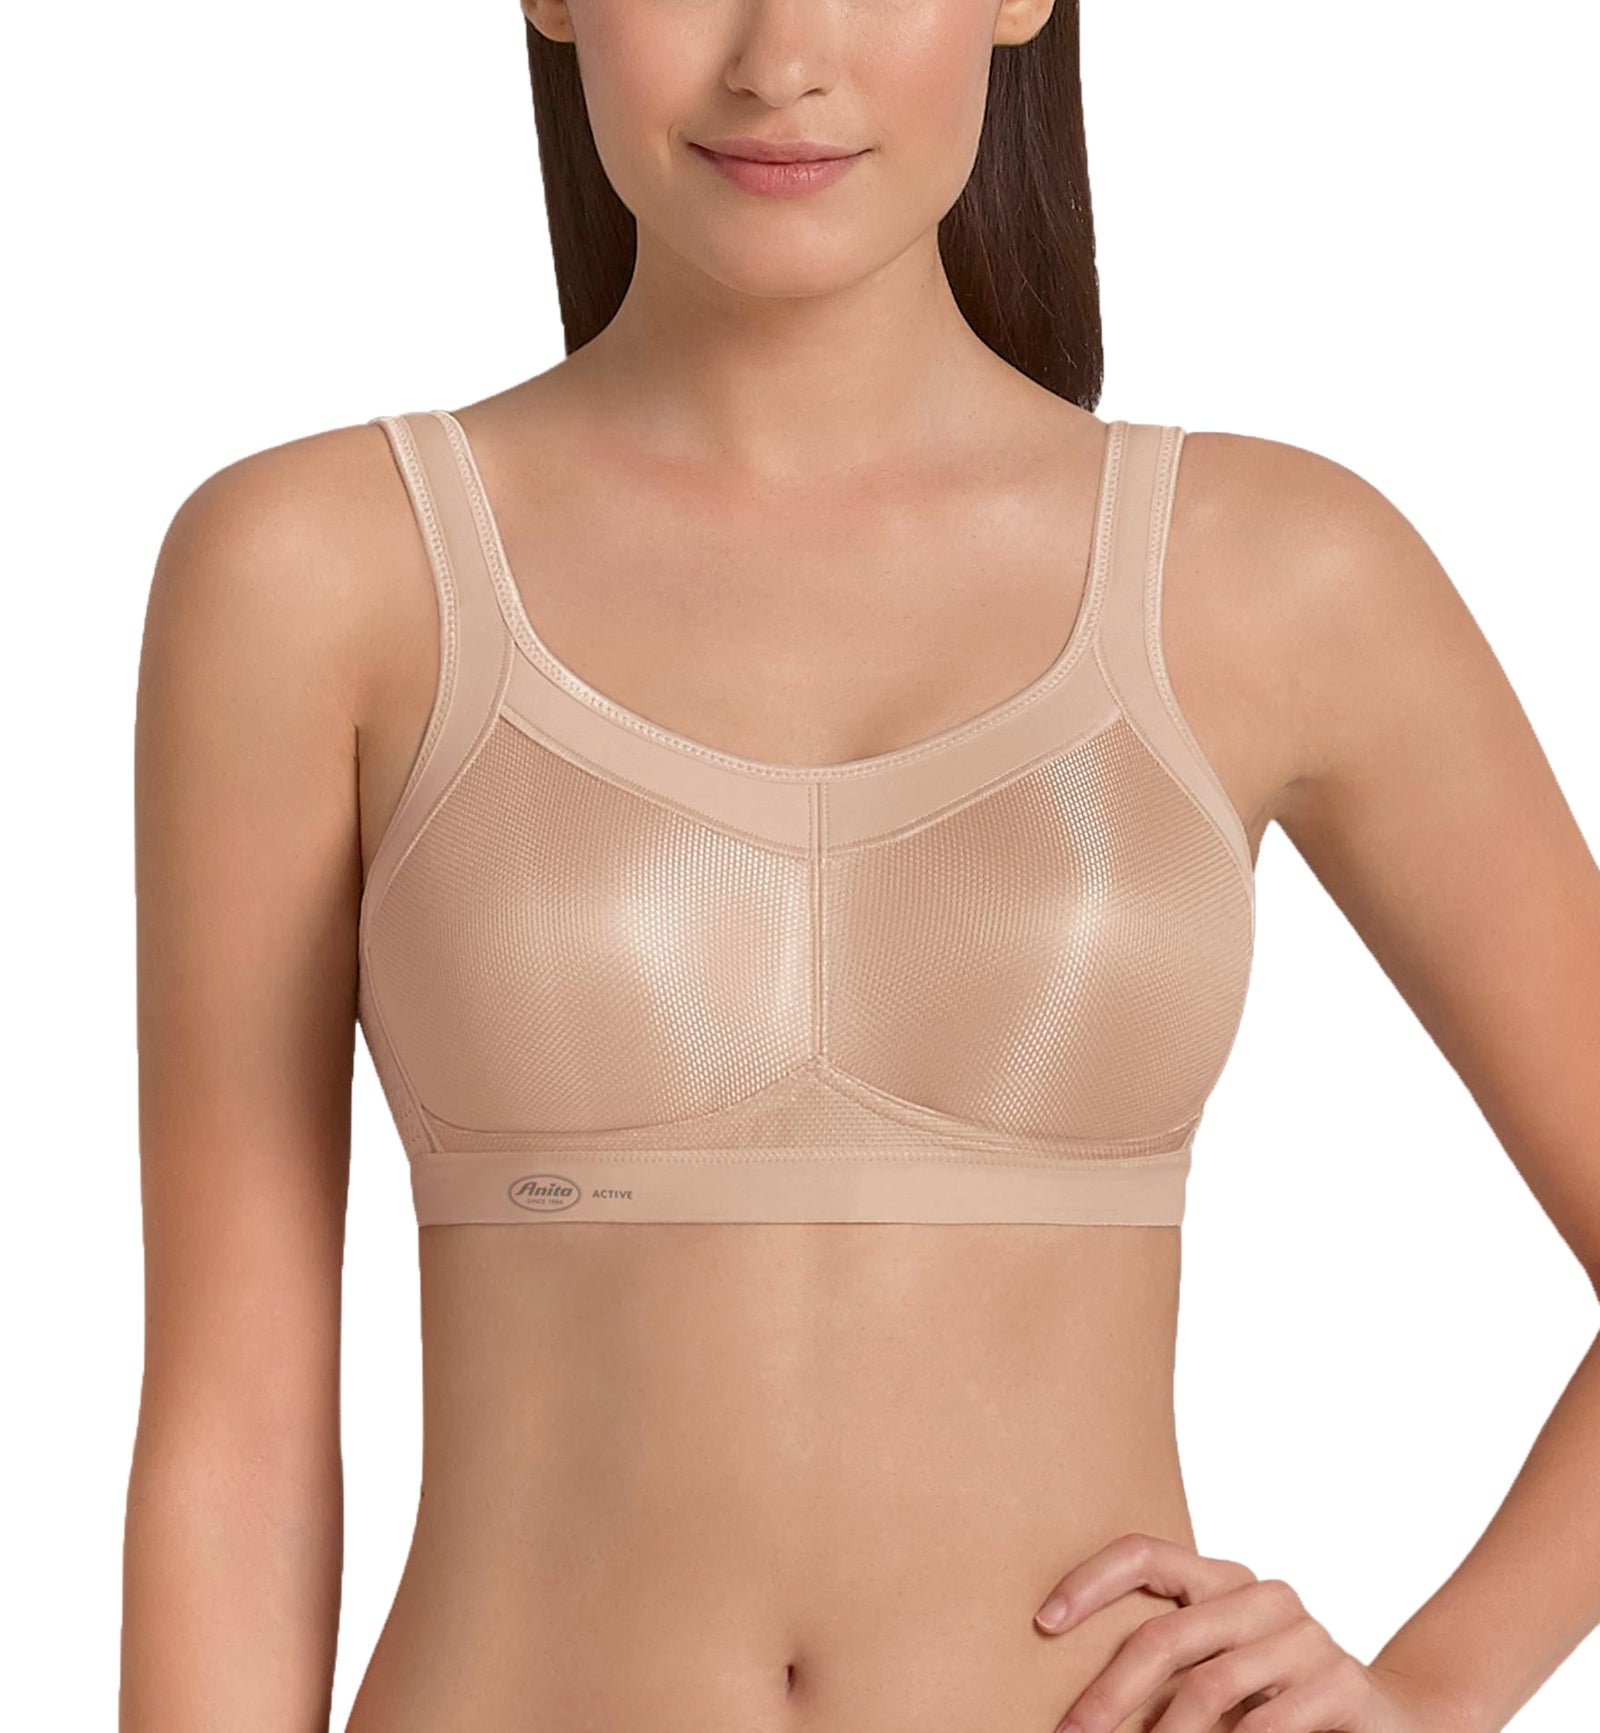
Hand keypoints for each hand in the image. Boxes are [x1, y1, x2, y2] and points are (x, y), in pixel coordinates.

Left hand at [1032, 1532, 1455, 1732]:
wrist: (1391, 1719)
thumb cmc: (1277, 1697)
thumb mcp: (1218, 1669)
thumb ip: (1170, 1663)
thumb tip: (1076, 1690)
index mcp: (1221, 1579)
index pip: (1143, 1553)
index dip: (1089, 1581)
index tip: (1043, 1621)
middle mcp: (1261, 1595)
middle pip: (1165, 1635)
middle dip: (1109, 1694)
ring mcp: (1305, 1636)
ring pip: (1209, 1687)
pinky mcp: (1342, 1683)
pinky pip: (1265, 1723)